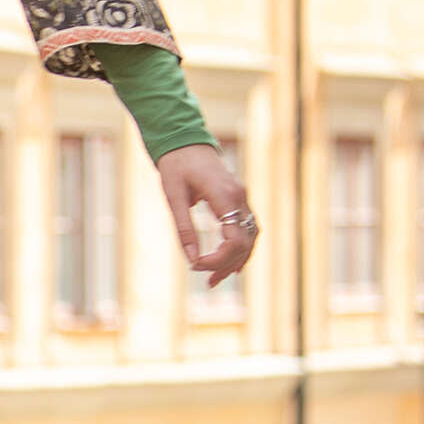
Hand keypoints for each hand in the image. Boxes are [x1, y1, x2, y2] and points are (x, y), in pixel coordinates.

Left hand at [156, 142, 258, 287]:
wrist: (185, 141)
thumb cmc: (176, 165)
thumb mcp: (173, 196)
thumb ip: (184, 228)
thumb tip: (191, 260)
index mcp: (224, 195)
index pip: (234, 240)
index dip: (218, 259)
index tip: (195, 265)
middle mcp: (240, 198)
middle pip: (245, 243)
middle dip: (226, 265)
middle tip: (207, 282)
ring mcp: (242, 198)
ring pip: (250, 238)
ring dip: (235, 260)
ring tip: (215, 279)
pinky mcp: (239, 200)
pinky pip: (247, 230)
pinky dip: (241, 249)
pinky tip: (230, 265)